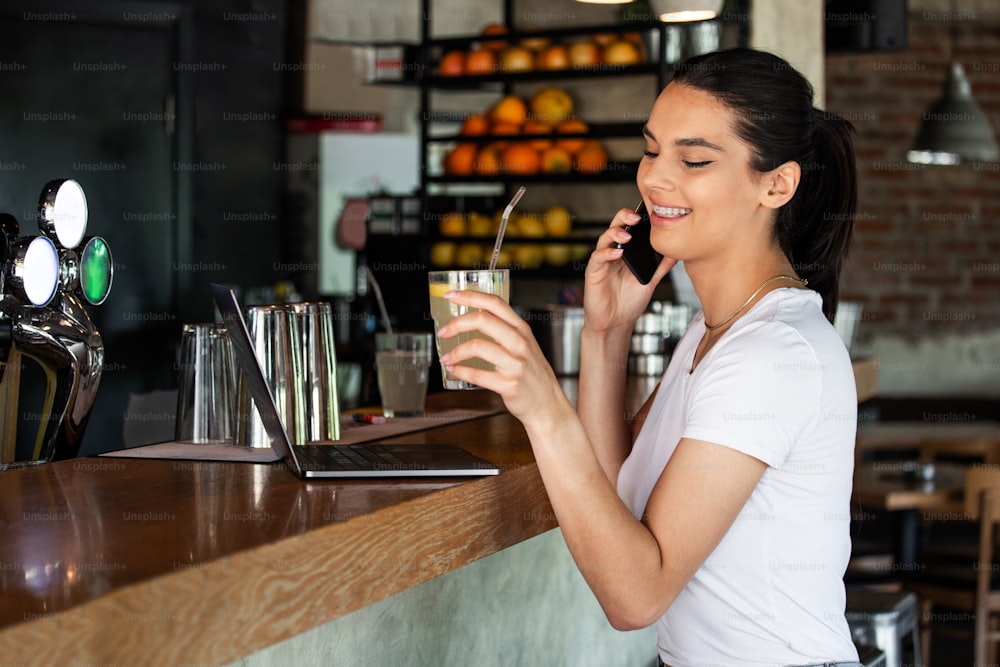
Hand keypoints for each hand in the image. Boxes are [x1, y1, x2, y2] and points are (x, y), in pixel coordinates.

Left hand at [436, 290, 569, 424]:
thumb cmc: (532, 373)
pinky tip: (455, 370)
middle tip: (444, 331)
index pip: (494, 303)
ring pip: (477, 346)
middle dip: (457, 324)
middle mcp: (520, 342)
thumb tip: (472, 319)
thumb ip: (504, 330)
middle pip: (483, 320)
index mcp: (521, 329)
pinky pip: (477, 374)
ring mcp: (515, 363)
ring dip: (456, 352)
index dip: (470, 296)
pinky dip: (461, 371)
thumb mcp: (524, 345)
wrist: (547, 403)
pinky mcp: (509, 384)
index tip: (451, 295)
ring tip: (447, 357)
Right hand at [584, 208, 675, 333]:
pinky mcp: (593, 272)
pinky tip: (617, 253)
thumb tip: (677, 252)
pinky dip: (606, 253)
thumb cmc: (629, 303)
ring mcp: (602, 262)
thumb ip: (661, 266)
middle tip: (636, 218)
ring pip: (604, 239)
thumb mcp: (650, 281)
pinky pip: (597, 257)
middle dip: (624, 218)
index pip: (630, 228)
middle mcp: (613, 253)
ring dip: (615, 233)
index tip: (649, 212)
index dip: (637, 218)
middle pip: (616, 227)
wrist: (615, 324)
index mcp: (626, 252)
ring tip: (627, 235)